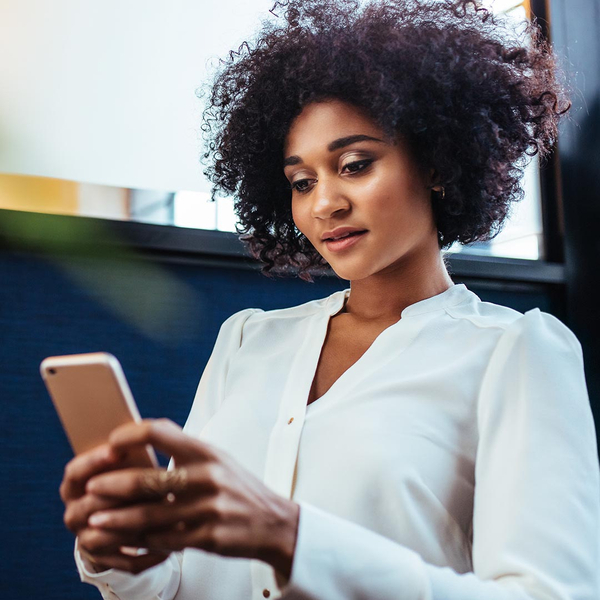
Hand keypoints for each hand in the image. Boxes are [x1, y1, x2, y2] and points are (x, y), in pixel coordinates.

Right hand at [60, 444, 169, 573]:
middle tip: (148, 485)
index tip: (117, 451)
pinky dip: (148, 553)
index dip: (94, 461)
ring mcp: (87, 540)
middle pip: (91, 504)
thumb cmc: (130, 477)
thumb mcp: (126, 463)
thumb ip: (130, 453)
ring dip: (134, 526)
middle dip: (121, 494)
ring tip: (163, 514)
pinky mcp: (106, 561)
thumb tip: (147, 435)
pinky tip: (170, 545)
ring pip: (106, 536)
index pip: (75, 472)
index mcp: (75, 486)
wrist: (125, 514)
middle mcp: (75, 514)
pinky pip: (127, 561)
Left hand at [85, 419, 299, 578]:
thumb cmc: (237, 486)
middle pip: (149, 479)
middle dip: (113, 485)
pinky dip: (140, 540)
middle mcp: (207, 477)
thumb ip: (185, 448)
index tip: (110, 443)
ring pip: (150, 516)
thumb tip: (144, 435)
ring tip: (95, 520)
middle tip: (90, 488)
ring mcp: (208, 509)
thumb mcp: (217, 458)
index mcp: (206, 452)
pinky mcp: (208, 537)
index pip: (161, 432)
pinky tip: (125, 539)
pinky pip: (164, 540)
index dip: (131, 435)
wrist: (273, 521)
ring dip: (117, 519)